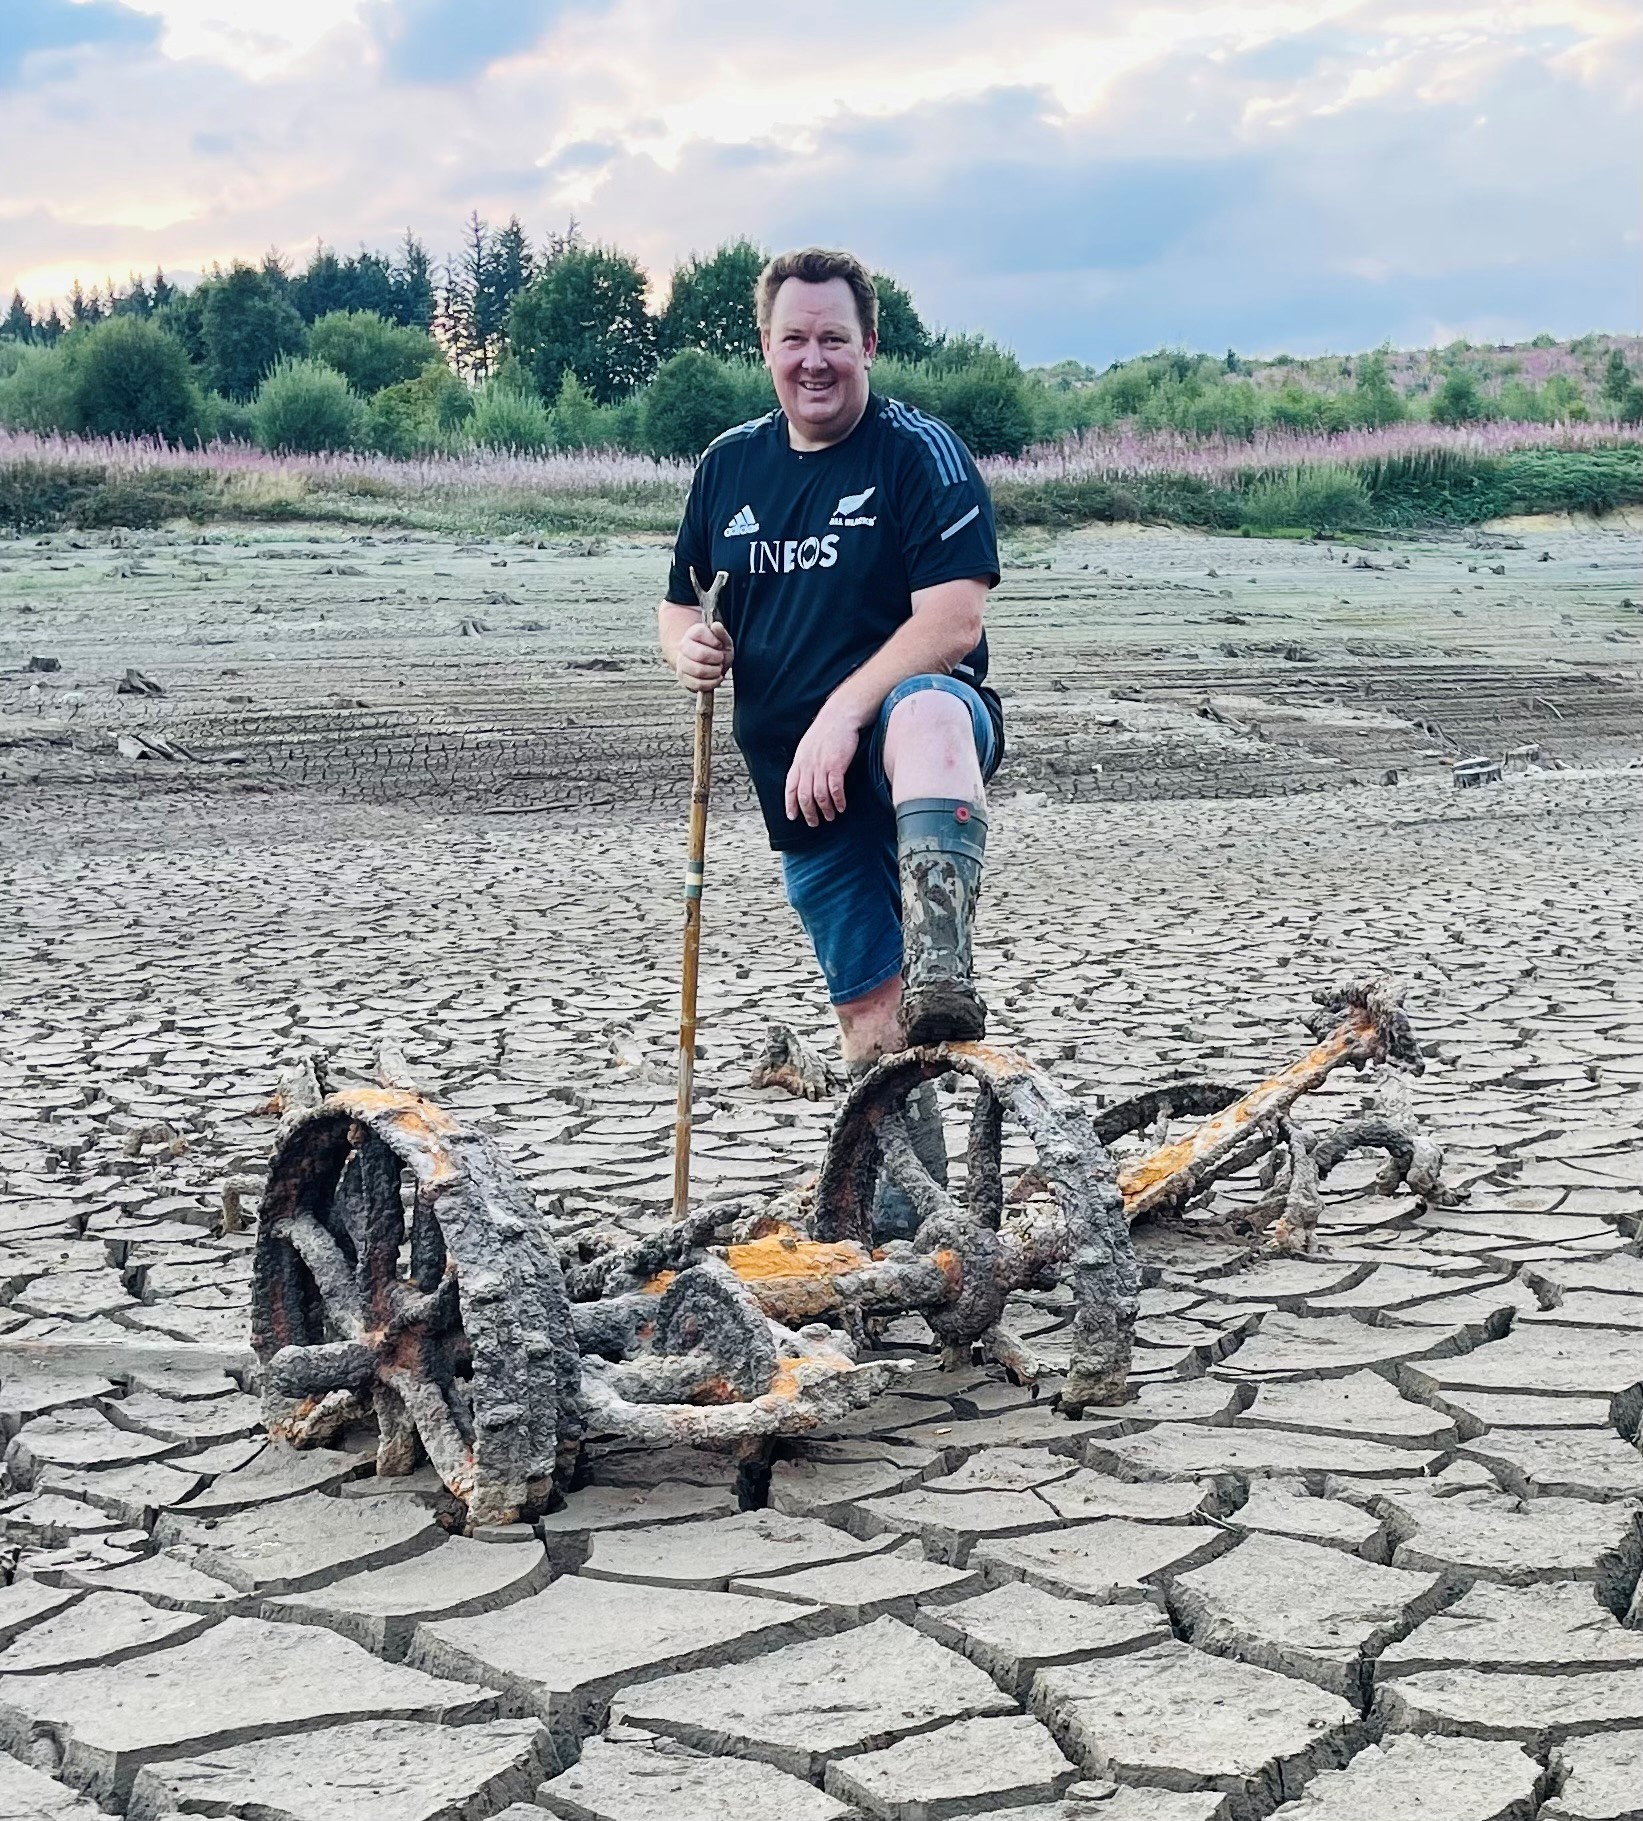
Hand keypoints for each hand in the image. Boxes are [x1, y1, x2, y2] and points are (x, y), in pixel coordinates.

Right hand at [674, 621, 732, 692]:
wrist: (709, 663)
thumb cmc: (717, 651)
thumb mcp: (723, 640)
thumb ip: (721, 633)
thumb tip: (716, 625)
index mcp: (692, 633)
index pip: (702, 634)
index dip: (716, 642)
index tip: (720, 646)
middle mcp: (683, 646)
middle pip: (700, 654)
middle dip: (717, 659)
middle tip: (721, 659)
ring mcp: (681, 663)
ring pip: (699, 671)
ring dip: (715, 672)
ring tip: (719, 669)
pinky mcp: (683, 678)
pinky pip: (698, 684)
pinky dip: (711, 683)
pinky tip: (716, 678)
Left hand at [785, 699, 860, 826]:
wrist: (840, 716)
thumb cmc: (826, 730)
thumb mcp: (807, 746)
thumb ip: (804, 762)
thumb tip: (804, 777)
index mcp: (799, 762)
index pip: (790, 787)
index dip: (790, 804)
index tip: (792, 816)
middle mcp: (807, 766)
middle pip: (804, 796)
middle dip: (808, 812)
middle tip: (813, 823)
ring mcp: (821, 766)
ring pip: (819, 795)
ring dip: (824, 809)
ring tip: (829, 817)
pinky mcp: (836, 765)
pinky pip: (835, 789)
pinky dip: (838, 800)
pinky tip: (841, 806)